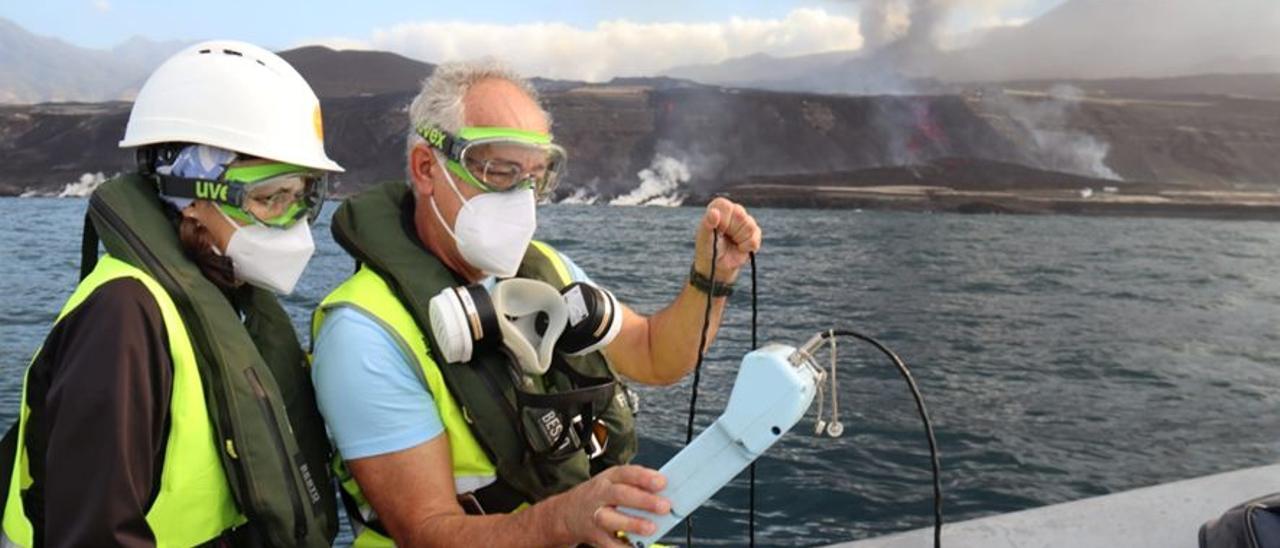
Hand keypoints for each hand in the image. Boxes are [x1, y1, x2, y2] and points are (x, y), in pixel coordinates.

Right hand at [554, 465, 670, 547]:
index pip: (626, 473)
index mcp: (609, 479)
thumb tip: (665, 492)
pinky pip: (610, 544)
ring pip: (612, 520)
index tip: (662, 482)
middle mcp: (600, 495)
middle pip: (620, 495)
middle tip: (664, 506)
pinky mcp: (595, 536)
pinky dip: (624, 547)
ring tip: (651, 528)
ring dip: (632, 524)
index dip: (644, 477)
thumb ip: (636, 485)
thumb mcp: (612, 482)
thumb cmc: (598, 496)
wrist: (566, 513)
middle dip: (643, 501)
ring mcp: (596, 516)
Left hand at [694, 197, 761, 282]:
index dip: (723, 220)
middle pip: (740, 215)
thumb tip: (714, 212)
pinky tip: (739, 248)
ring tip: (732, 243)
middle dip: (732, 232)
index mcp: (719, 208)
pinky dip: (746, 247)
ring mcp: (746, 221)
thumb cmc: (708, 249)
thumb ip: (707, 224)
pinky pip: (755, 238)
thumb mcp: (704, 238)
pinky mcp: (755, 233)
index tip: (718, 230)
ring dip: (739, 240)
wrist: (717, 266)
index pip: (726, 206)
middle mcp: (734, 211)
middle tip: (725, 238)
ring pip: (750, 226)